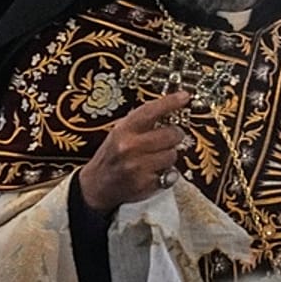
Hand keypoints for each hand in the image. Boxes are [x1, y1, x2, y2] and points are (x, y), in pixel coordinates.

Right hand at [78, 92, 189, 212]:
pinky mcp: (145, 184)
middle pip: (171, 134)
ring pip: (173, 154)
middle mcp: (129, 147)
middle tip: (168, 137)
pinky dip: (166, 172)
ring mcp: (137, 166)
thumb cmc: (111, 156)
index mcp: (123, 130)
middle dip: (174, 135)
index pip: (150, 111)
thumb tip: (170, 108)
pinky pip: (170, 173)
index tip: (184, 96)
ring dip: (169, 155)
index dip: (170, 102)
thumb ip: (141, 122)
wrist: (96, 185)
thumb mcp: (119, 132)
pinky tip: (153, 171)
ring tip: (155, 157)